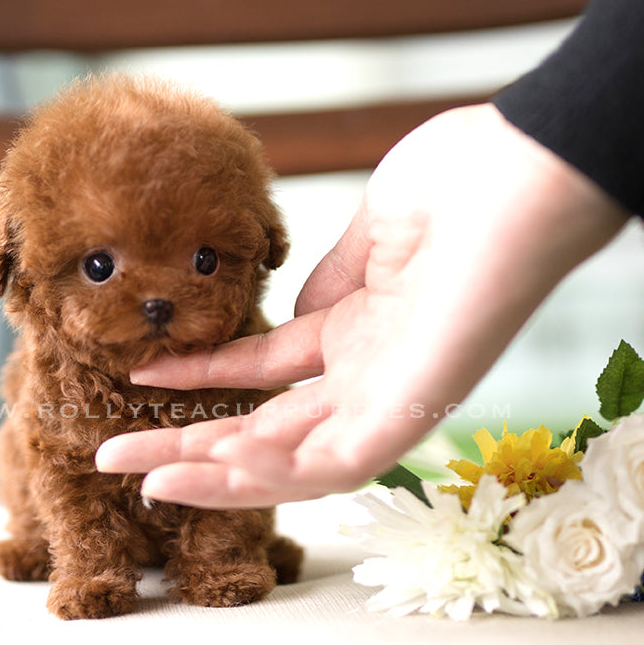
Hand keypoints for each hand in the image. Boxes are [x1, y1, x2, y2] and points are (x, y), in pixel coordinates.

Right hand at [95, 103, 628, 507]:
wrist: (533, 168)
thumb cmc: (468, 179)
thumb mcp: (374, 230)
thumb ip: (331, 281)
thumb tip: (292, 318)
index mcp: (363, 328)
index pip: (265, 371)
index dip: (200, 378)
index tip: (139, 378)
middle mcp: (374, 371)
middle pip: (266, 427)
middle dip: (188, 445)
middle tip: (110, 456)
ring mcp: (396, 392)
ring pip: (296, 461)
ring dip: (217, 475)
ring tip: (141, 477)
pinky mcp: (419, 404)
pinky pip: (341, 460)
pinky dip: (279, 473)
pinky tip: (216, 468)